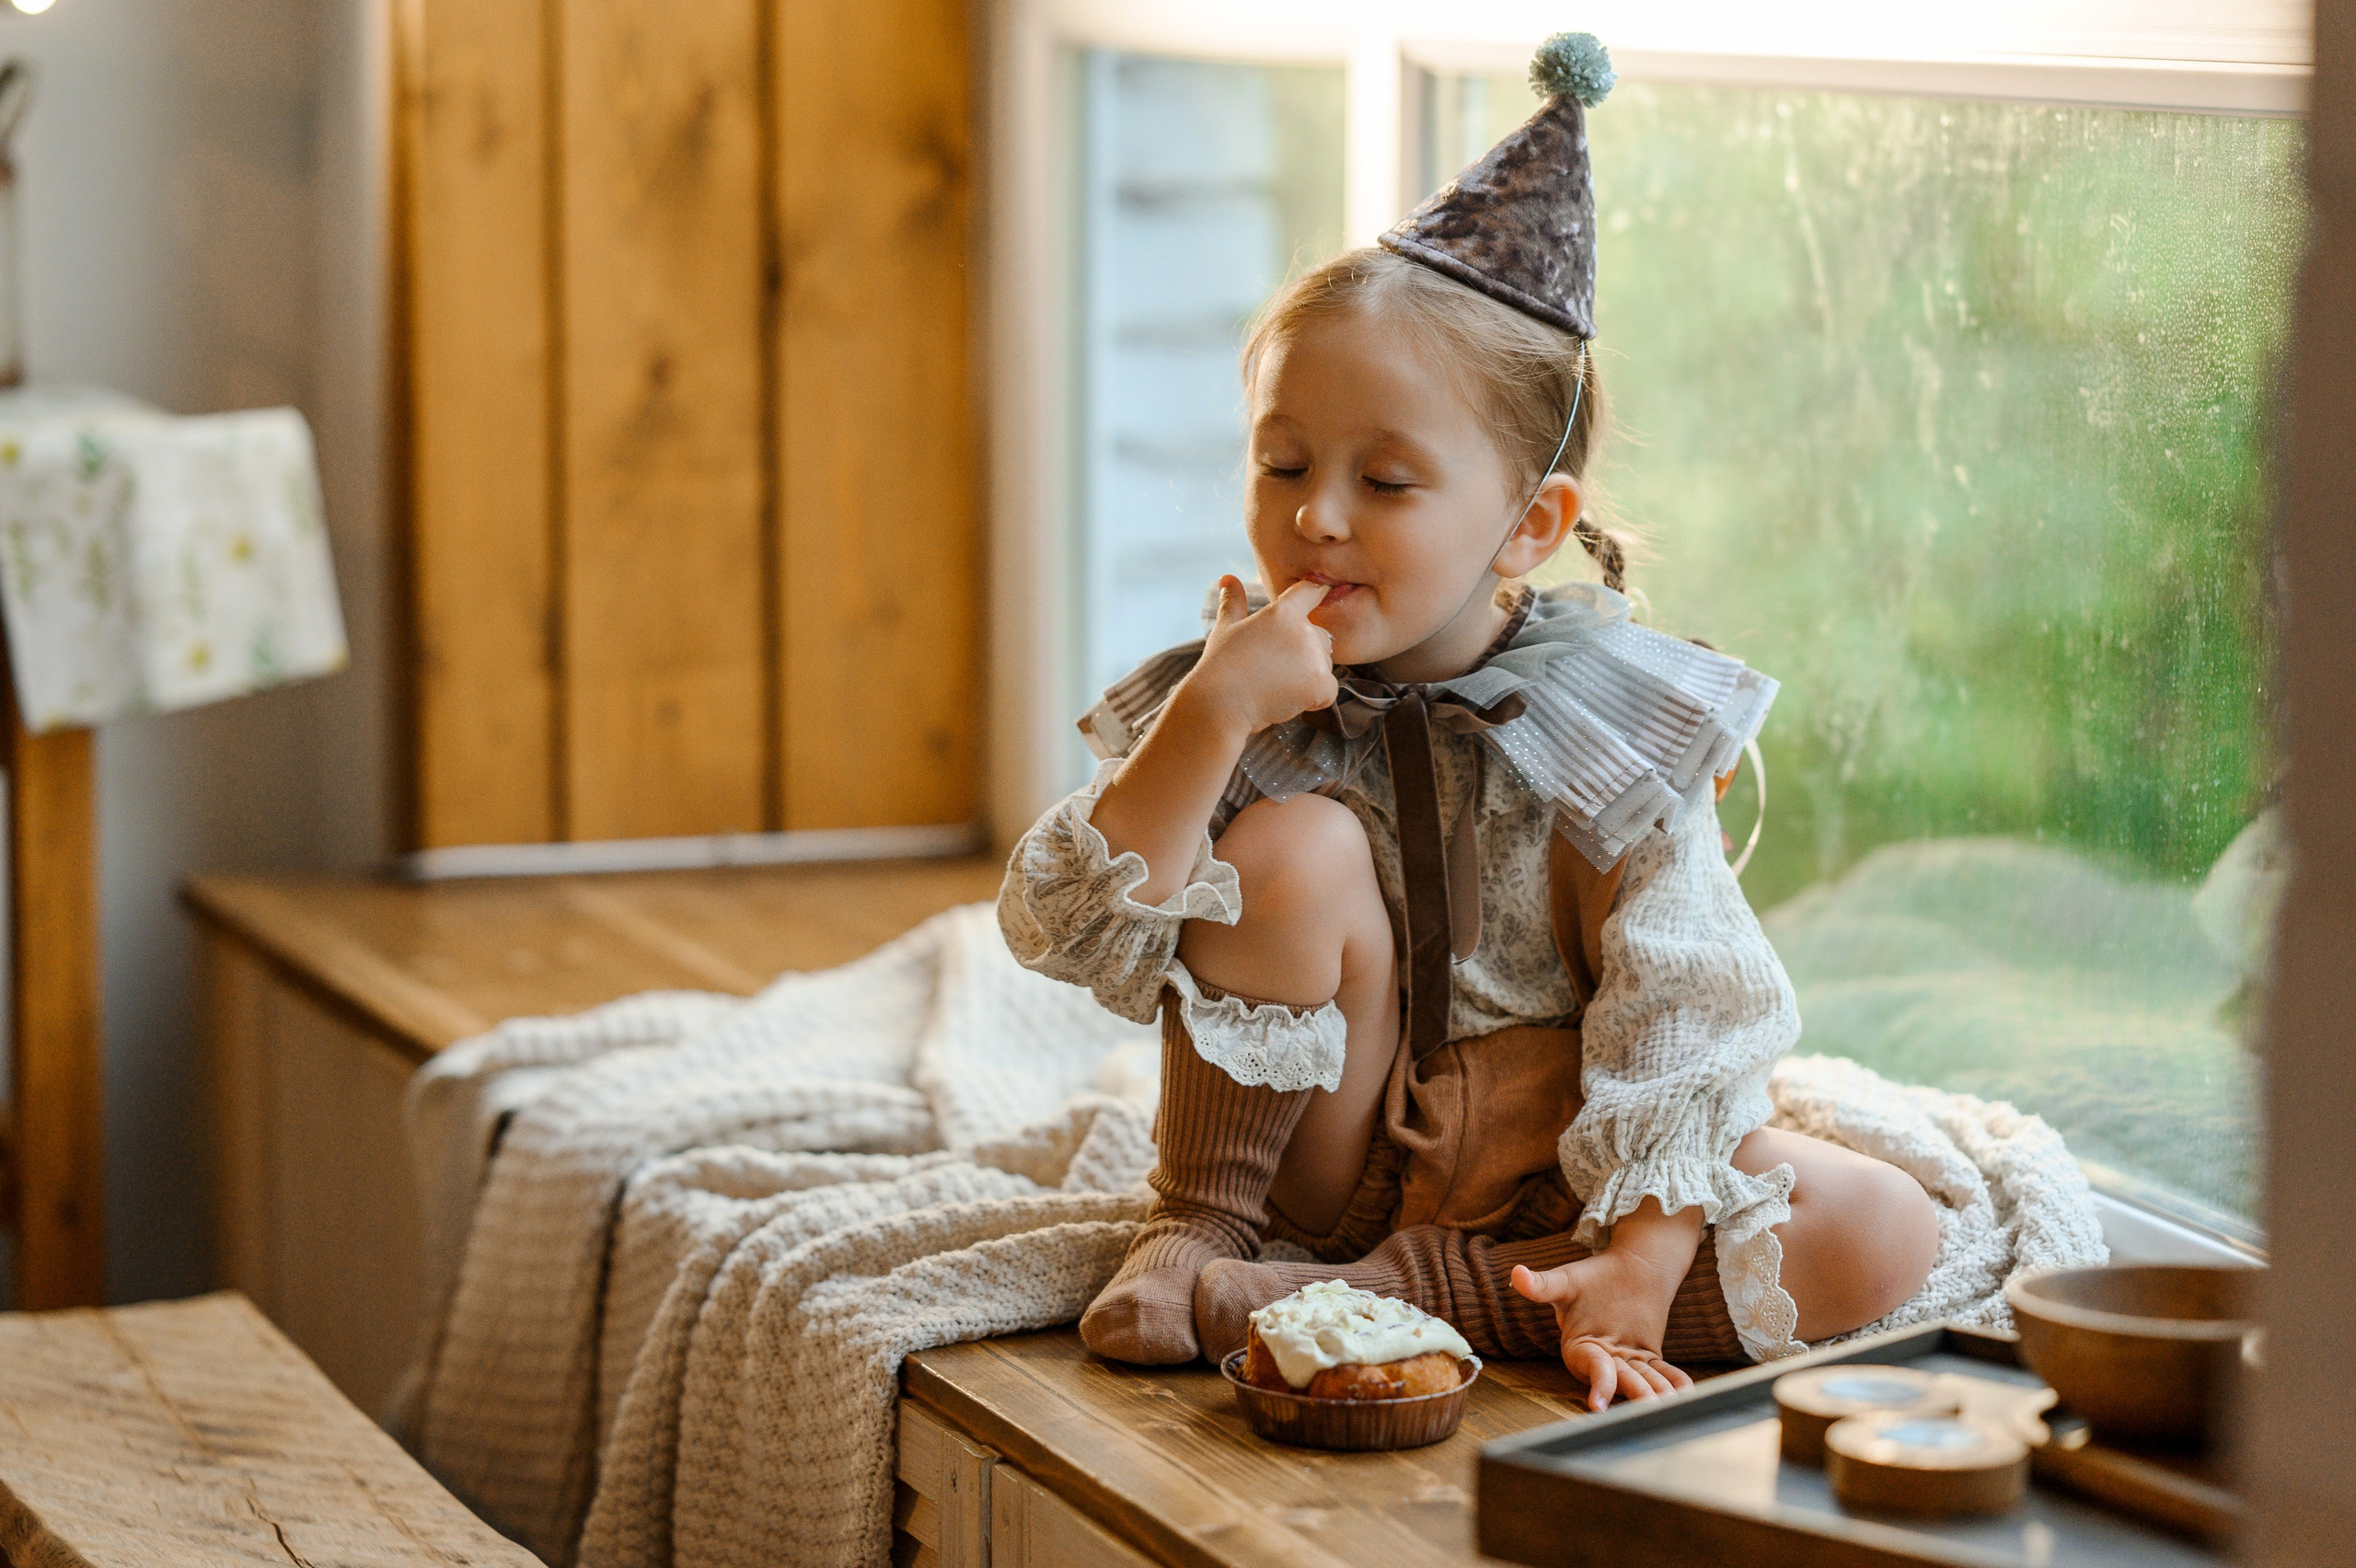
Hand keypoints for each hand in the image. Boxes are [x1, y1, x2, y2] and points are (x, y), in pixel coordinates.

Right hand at [1177, 576, 1337, 736]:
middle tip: (1274, 667)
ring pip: (1325, 664)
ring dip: (1309, 675)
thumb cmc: (1220, 665)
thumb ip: (1233, 602)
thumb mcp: (1225, 628)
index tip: (1318, 596)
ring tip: (1276, 683)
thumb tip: (1227, 578)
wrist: (1219, 704)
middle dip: (1306, 651)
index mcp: (1282, 612)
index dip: (1317, 593)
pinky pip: (1329, 690)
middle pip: (1322, 635)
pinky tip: (1287, 698)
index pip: (1312, 591)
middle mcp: (1303, 630)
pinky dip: (1314, 698)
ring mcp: (1314, 658)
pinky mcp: (1320, 685)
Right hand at [1512, 1249, 1696, 1411]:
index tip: (1598, 1402)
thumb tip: (1516, 1274)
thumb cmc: (1593, 1277)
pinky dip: (1672, 1380)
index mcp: (1580, 1349)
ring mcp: (1627, 1361)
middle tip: (1649, 1405)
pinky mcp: (1648, 1357)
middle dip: (1634, 1391)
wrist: (1629, 1269)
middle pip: (1620, 1378)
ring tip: (1670, 1403)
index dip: (1596, 1382)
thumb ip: (1543, 1285)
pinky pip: (1661, 1372)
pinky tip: (1685, 1390)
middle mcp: (1603, 1360)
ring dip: (1656, 1390)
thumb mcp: (1567, 1281)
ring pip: (1642, 1378)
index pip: (1591, 1366)